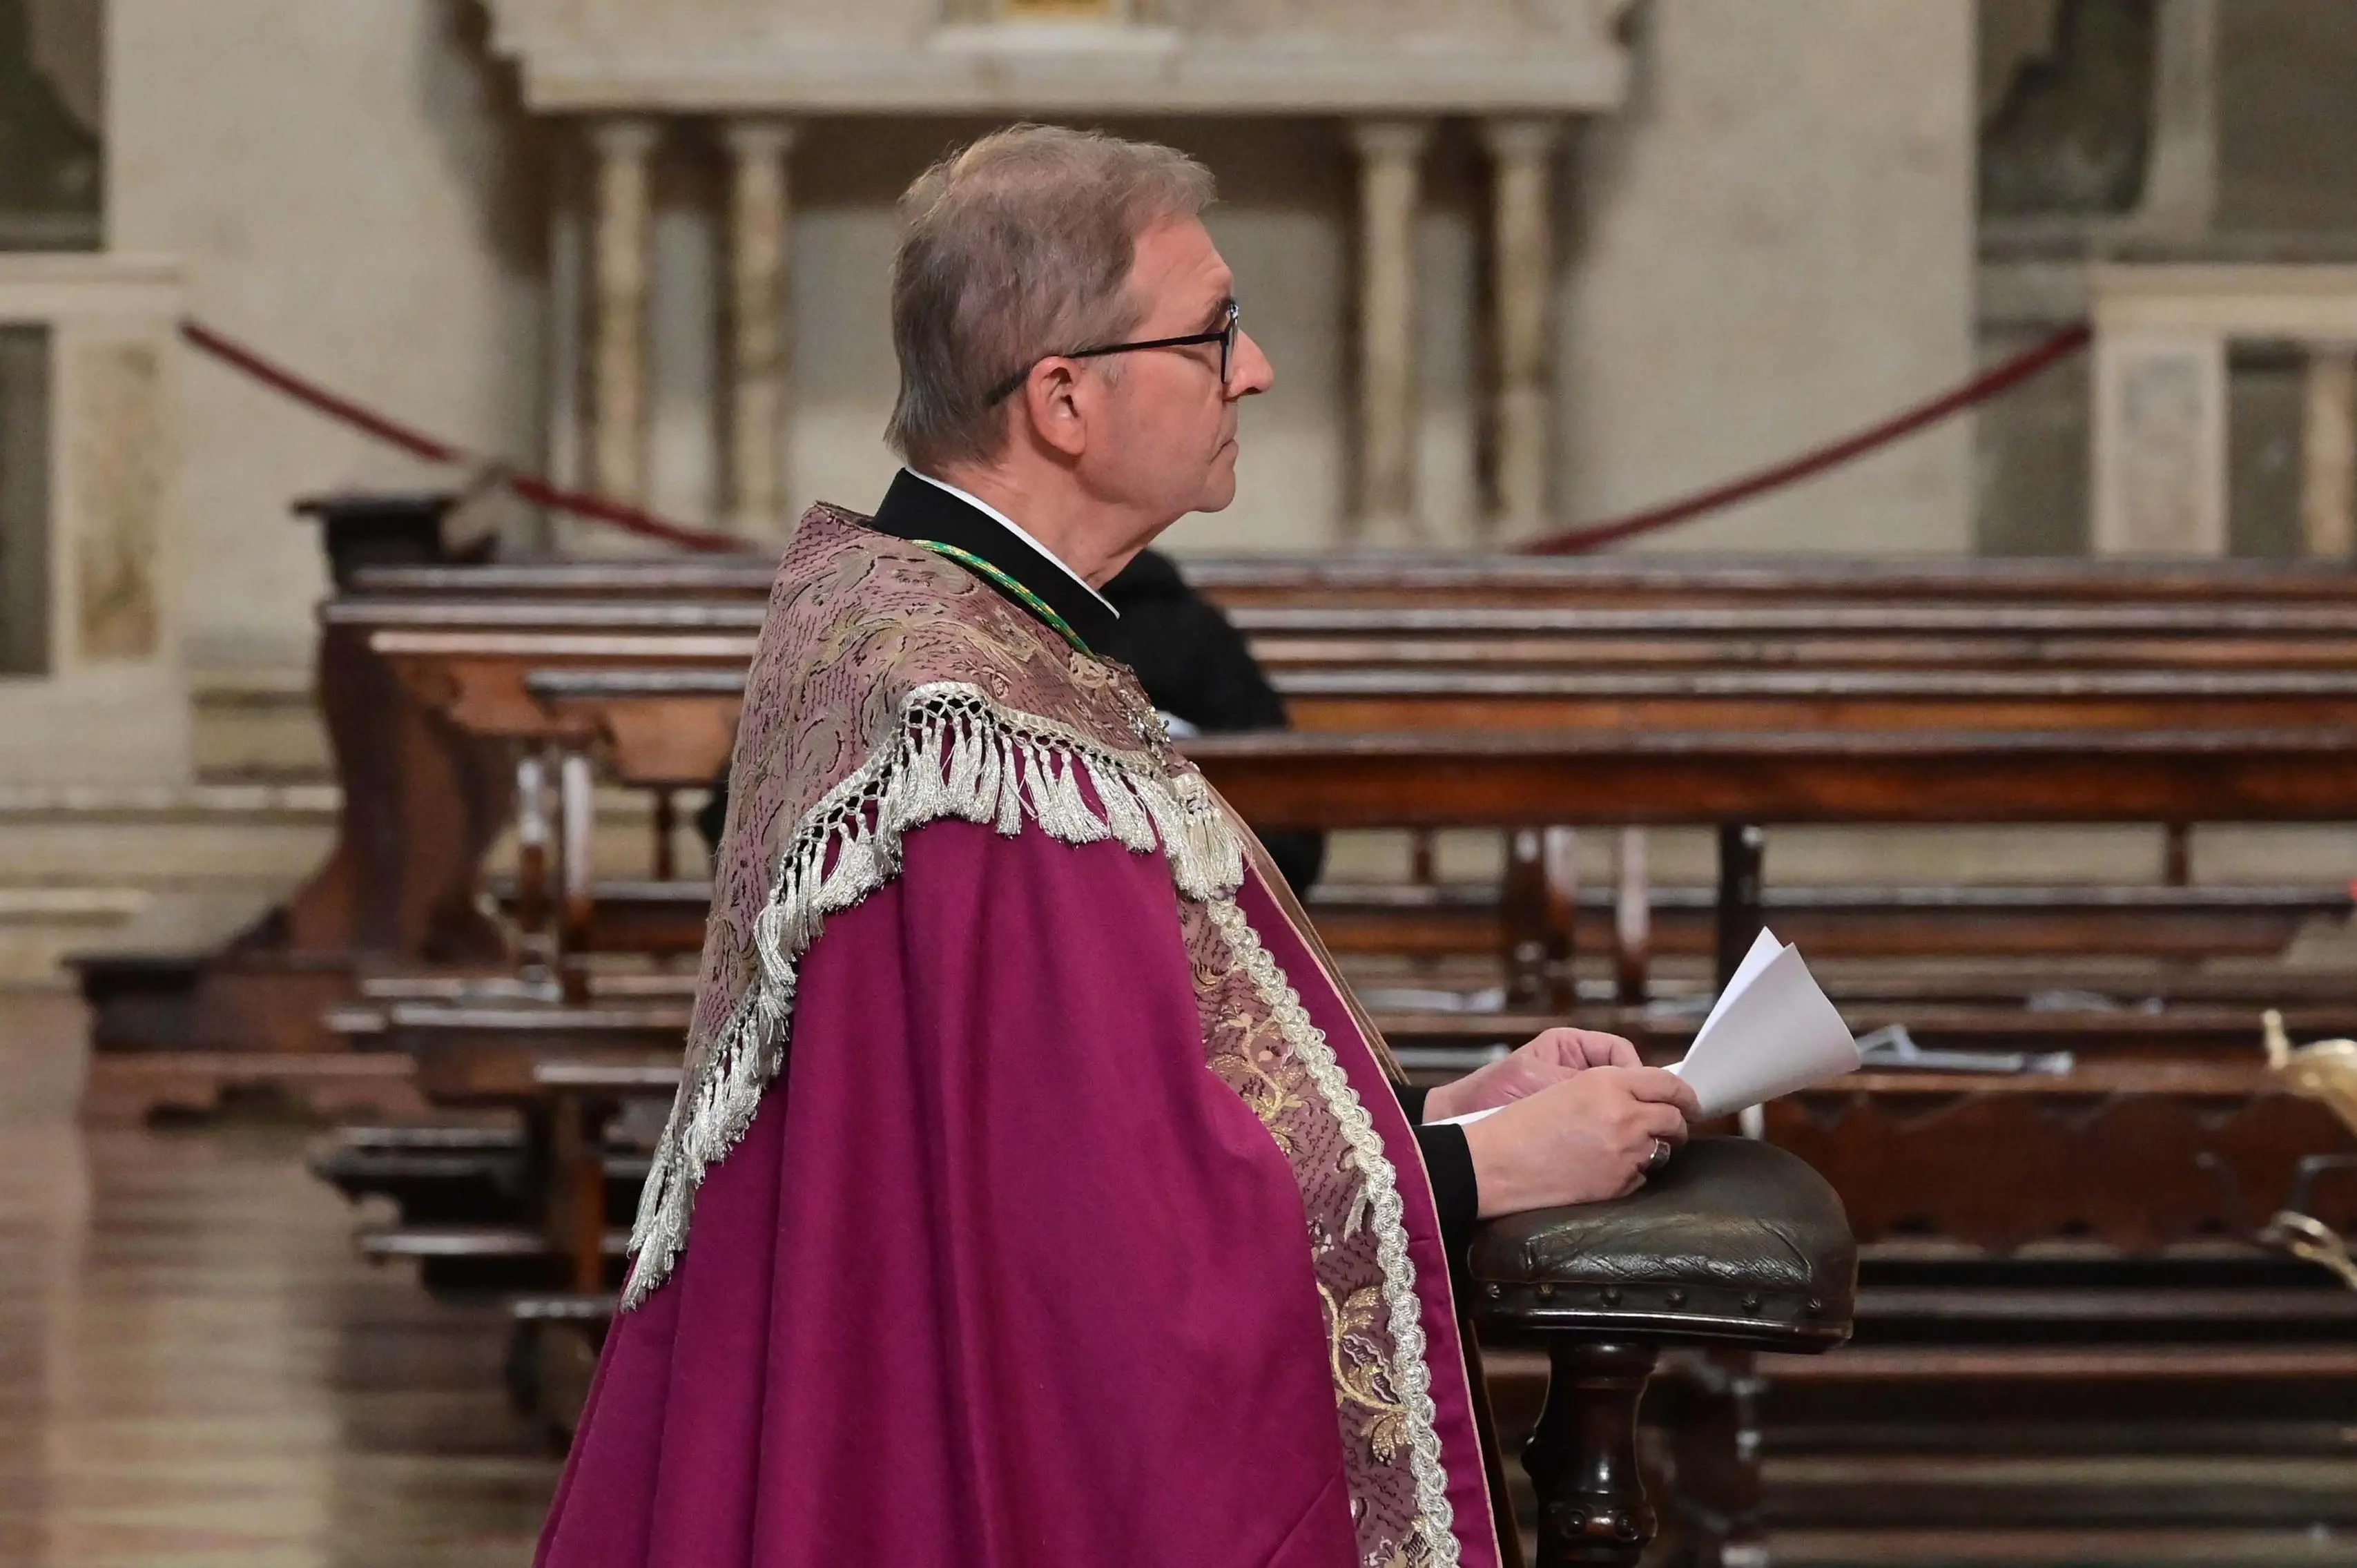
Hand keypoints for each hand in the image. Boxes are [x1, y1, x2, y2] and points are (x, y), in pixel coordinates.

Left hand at [1423, 1027, 1641, 1122]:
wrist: (1457, 1123)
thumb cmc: (1489, 1092)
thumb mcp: (1533, 1077)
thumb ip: (1573, 1079)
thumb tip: (1618, 1085)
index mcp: (1570, 1047)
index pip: (1619, 1052)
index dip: (1634, 1072)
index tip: (1638, 1096)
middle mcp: (1576, 1069)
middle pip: (1624, 1079)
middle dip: (1635, 1099)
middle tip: (1643, 1121)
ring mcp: (1574, 1096)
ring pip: (1617, 1104)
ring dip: (1623, 1119)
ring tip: (1629, 1137)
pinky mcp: (1570, 1123)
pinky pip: (1600, 1125)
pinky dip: (1607, 1135)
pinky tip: (1609, 1148)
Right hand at [1459, 1067, 1701, 1216]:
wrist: (1495, 1163)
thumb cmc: (1521, 1124)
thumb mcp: (1566, 1087)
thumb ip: (1612, 1087)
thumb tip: (1649, 1099)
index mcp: (1608, 1082)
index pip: (1667, 1083)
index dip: (1685, 1094)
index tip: (1690, 1102)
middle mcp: (1624, 1114)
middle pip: (1673, 1118)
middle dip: (1677, 1124)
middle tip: (1671, 1128)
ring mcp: (1625, 1152)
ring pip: (1662, 1150)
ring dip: (1654, 1149)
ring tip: (1627, 1150)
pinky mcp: (1619, 1183)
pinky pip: (1642, 1176)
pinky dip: (1632, 1173)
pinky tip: (1604, 1169)